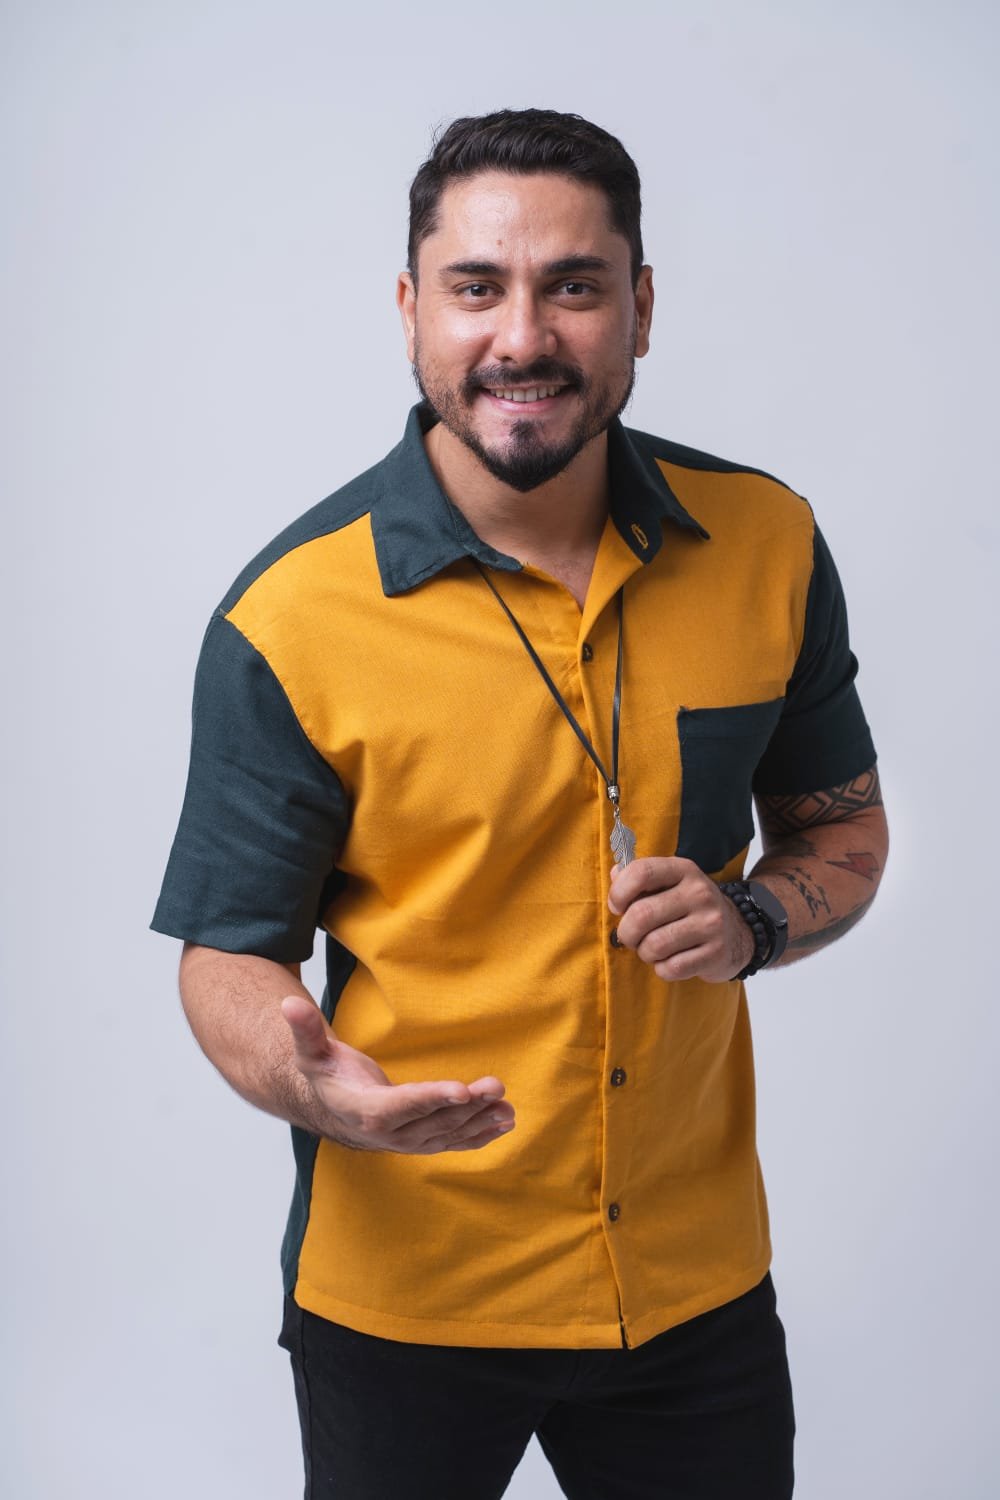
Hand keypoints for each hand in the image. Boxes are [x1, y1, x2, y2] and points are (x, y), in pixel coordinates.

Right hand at [280, 996, 515, 1153]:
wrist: (332, 1109)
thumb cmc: (327, 1075)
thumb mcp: (312, 1052)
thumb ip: (305, 1029)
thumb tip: (288, 1002)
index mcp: (366, 1111)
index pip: (403, 1106)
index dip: (432, 1098)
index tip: (461, 1089)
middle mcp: (389, 1134)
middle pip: (434, 1120)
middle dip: (468, 1105)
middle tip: (497, 1086)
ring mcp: (408, 1142)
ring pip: (448, 1133)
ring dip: (481, 1120)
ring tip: (507, 1106)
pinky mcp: (422, 1142)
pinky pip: (454, 1142)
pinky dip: (480, 1135)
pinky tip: (503, 1124)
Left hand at [608, 857, 753, 982]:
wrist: (738, 932)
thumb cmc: (689, 907)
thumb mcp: (670, 884)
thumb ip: (639, 878)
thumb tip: (614, 874)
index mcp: (684, 870)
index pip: (641, 872)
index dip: (618, 893)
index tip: (617, 907)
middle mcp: (699, 893)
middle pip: (642, 914)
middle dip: (627, 932)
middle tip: (631, 937)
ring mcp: (711, 924)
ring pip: (654, 945)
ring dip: (644, 953)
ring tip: (652, 949)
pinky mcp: (716, 954)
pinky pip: (671, 968)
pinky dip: (662, 969)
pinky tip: (670, 961)